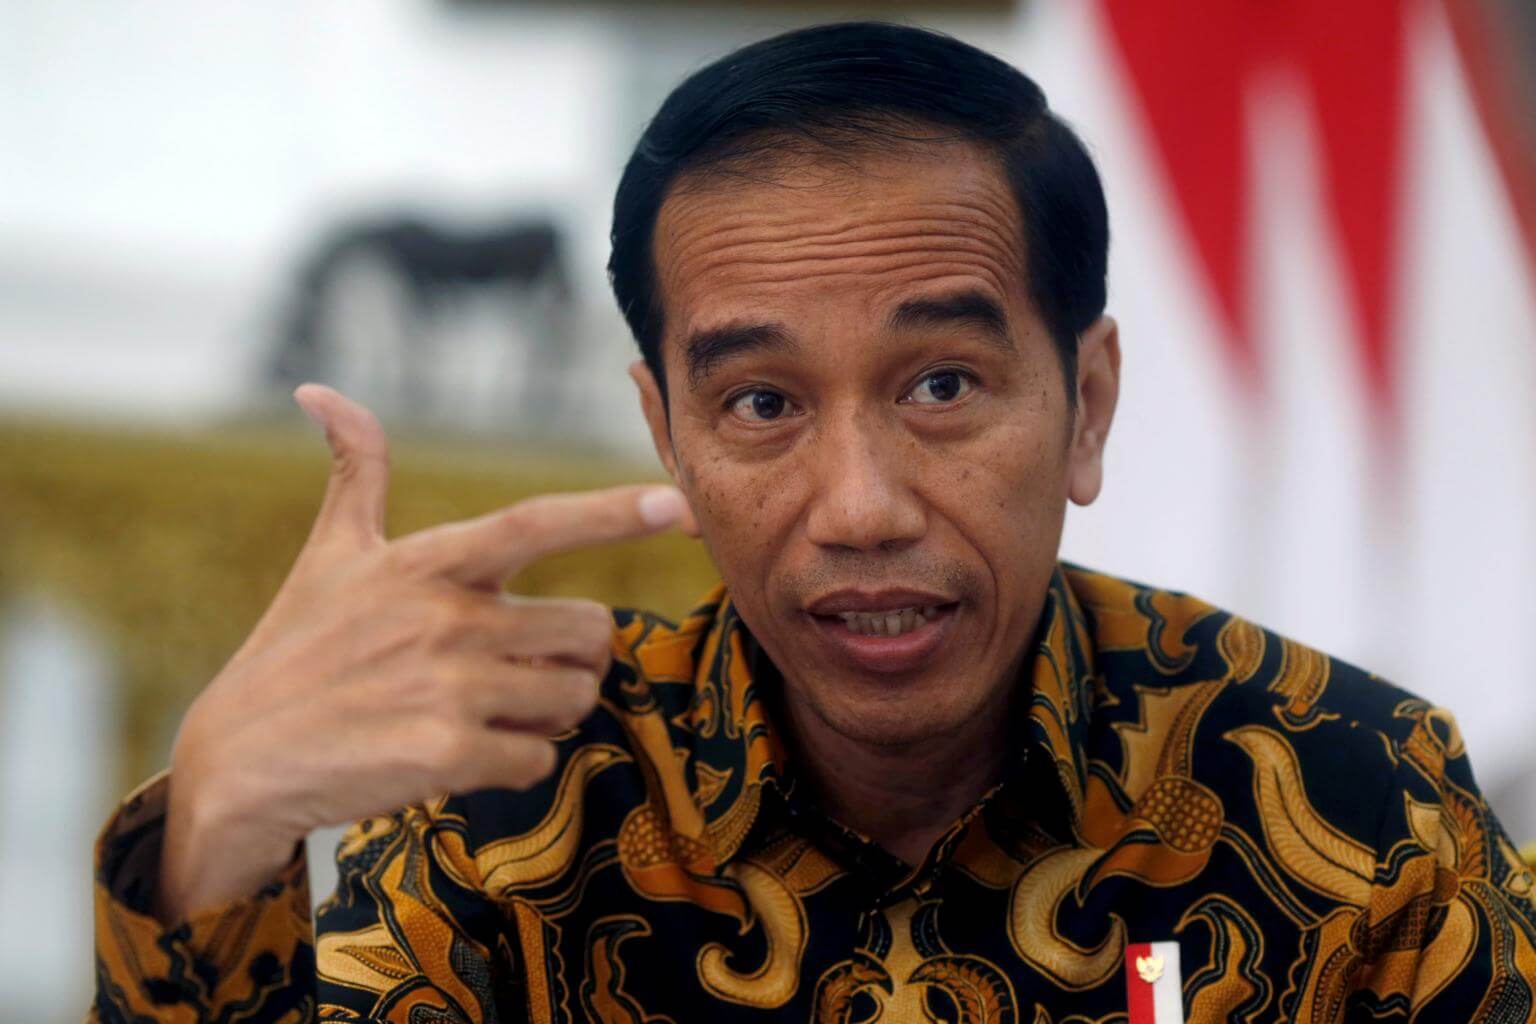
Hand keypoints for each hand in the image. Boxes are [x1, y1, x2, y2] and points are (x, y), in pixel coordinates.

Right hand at [154, 384, 689, 923]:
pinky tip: (458, 756)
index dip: (612, 512)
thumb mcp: (327, 556)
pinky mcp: (447, 753)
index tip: (676, 503)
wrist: (237, 763)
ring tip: (481, 711)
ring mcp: (448, 685)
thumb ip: (355, 474)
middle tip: (518, 669)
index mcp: (427, 562)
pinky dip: (512, 764)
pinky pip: (538, 758)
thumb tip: (320, 392)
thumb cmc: (294, 652)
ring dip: (545, 713)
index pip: (535, 523)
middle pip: (589, 630)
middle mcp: (445, 616)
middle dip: (571, 657)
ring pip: (574, 697)